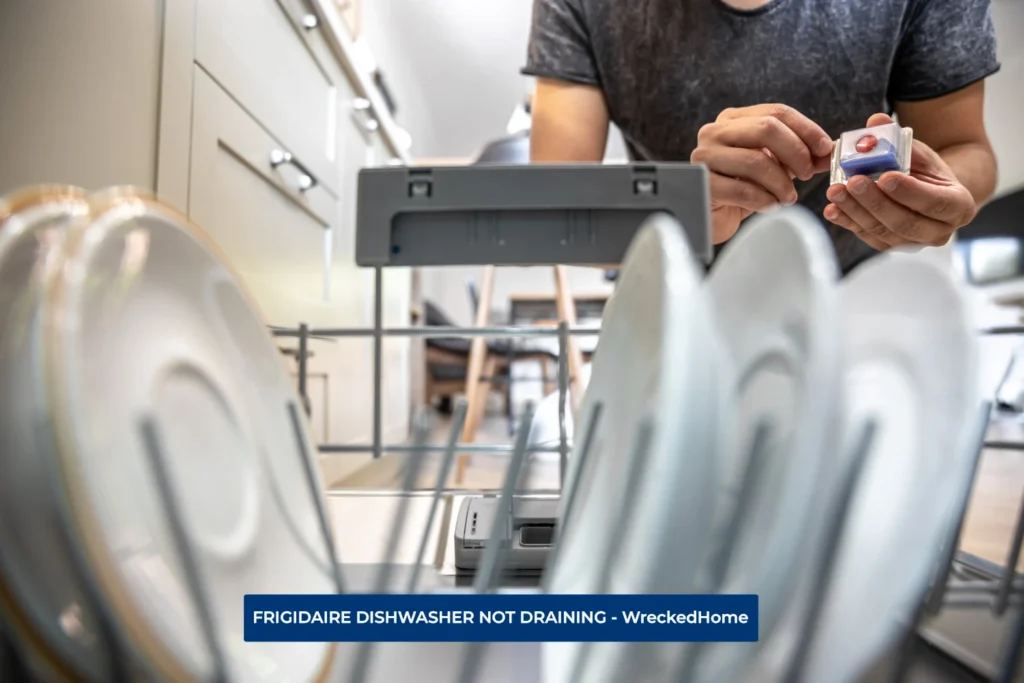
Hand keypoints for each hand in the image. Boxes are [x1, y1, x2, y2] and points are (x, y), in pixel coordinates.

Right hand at [691, 104, 834, 243]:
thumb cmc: (740, 188)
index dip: (806, 129)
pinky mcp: (702, 184)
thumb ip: (799, 156)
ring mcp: (705, 157)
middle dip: (795, 152)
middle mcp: (715, 132)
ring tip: (788, 197)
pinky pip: (742, 190)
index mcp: (733, 120)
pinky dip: (764, 200)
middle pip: (766, 128)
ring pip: (756, 161)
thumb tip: (829, 152)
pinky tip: (770, 206)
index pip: (776, 112)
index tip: (824, 149)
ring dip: (781, 183)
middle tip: (806, 174)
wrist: (709, 216)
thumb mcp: (773, 167)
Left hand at [824, 113, 976, 250]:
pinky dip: (848, 222)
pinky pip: (867, 236)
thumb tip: (875, 120)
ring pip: (883, 232)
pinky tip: (833, 209)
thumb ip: (898, 138)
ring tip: (835, 192)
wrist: (928, 192)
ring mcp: (914, 243)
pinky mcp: (891, 246)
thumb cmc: (925, 170)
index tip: (884, 176)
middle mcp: (939, 231)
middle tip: (852, 182)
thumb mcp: (919, 151)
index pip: (934, 202)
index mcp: (958, 206)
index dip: (909, 191)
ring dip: (856, 212)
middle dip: (875, 202)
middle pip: (905, 222)